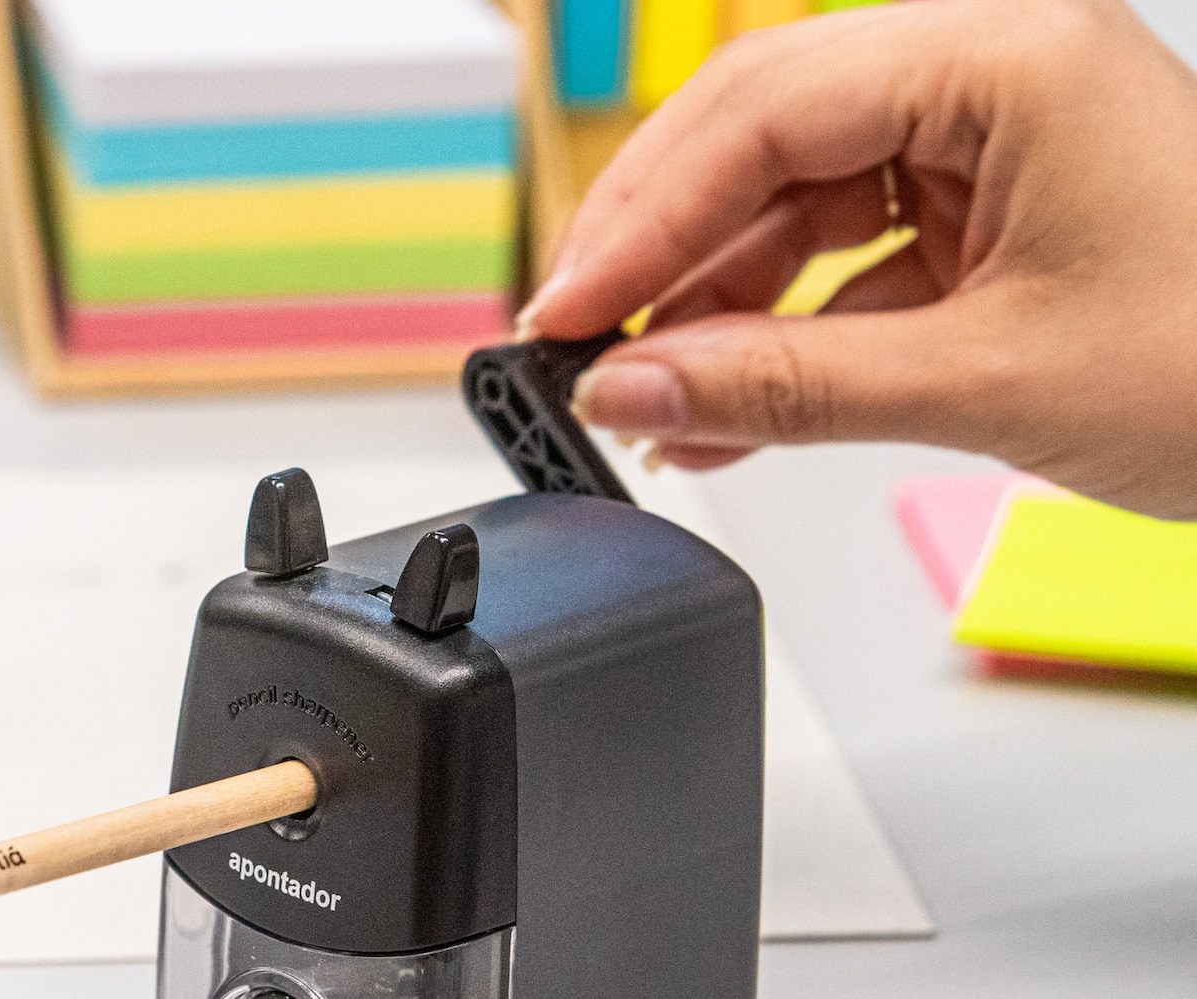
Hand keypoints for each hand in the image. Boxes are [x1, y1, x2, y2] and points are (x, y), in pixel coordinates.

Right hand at [521, 0, 1196, 518]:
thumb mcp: (987, 380)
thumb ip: (782, 384)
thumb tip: (630, 389)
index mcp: (1006, 54)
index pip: (764, 112)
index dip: (644, 219)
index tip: (566, 313)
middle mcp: (992, 72)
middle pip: (761, 134)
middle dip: (660, 247)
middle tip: (575, 339)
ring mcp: (992, 142)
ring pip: (795, 200)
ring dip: (713, 303)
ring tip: (643, 396)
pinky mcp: (994, 214)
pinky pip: (848, 258)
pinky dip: (782, 332)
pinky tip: (719, 404)